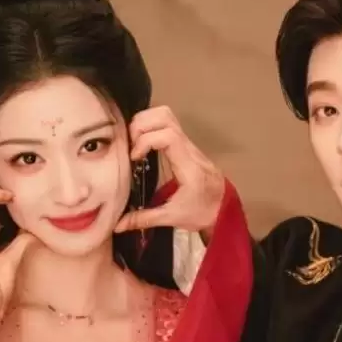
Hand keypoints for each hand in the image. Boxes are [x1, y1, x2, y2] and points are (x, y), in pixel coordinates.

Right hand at [115, 106, 224, 238]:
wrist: (224, 210)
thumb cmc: (201, 213)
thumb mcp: (172, 218)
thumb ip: (144, 219)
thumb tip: (117, 225)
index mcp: (188, 166)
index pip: (168, 136)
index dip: (146, 140)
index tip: (134, 157)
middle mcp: (189, 149)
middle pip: (166, 116)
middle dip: (142, 124)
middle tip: (130, 145)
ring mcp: (188, 144)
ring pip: (167, 115)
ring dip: (145, 122)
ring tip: (133, 142)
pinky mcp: (185, 145)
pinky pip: (168, 124)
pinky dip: (151, 126)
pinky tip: (141, 143)